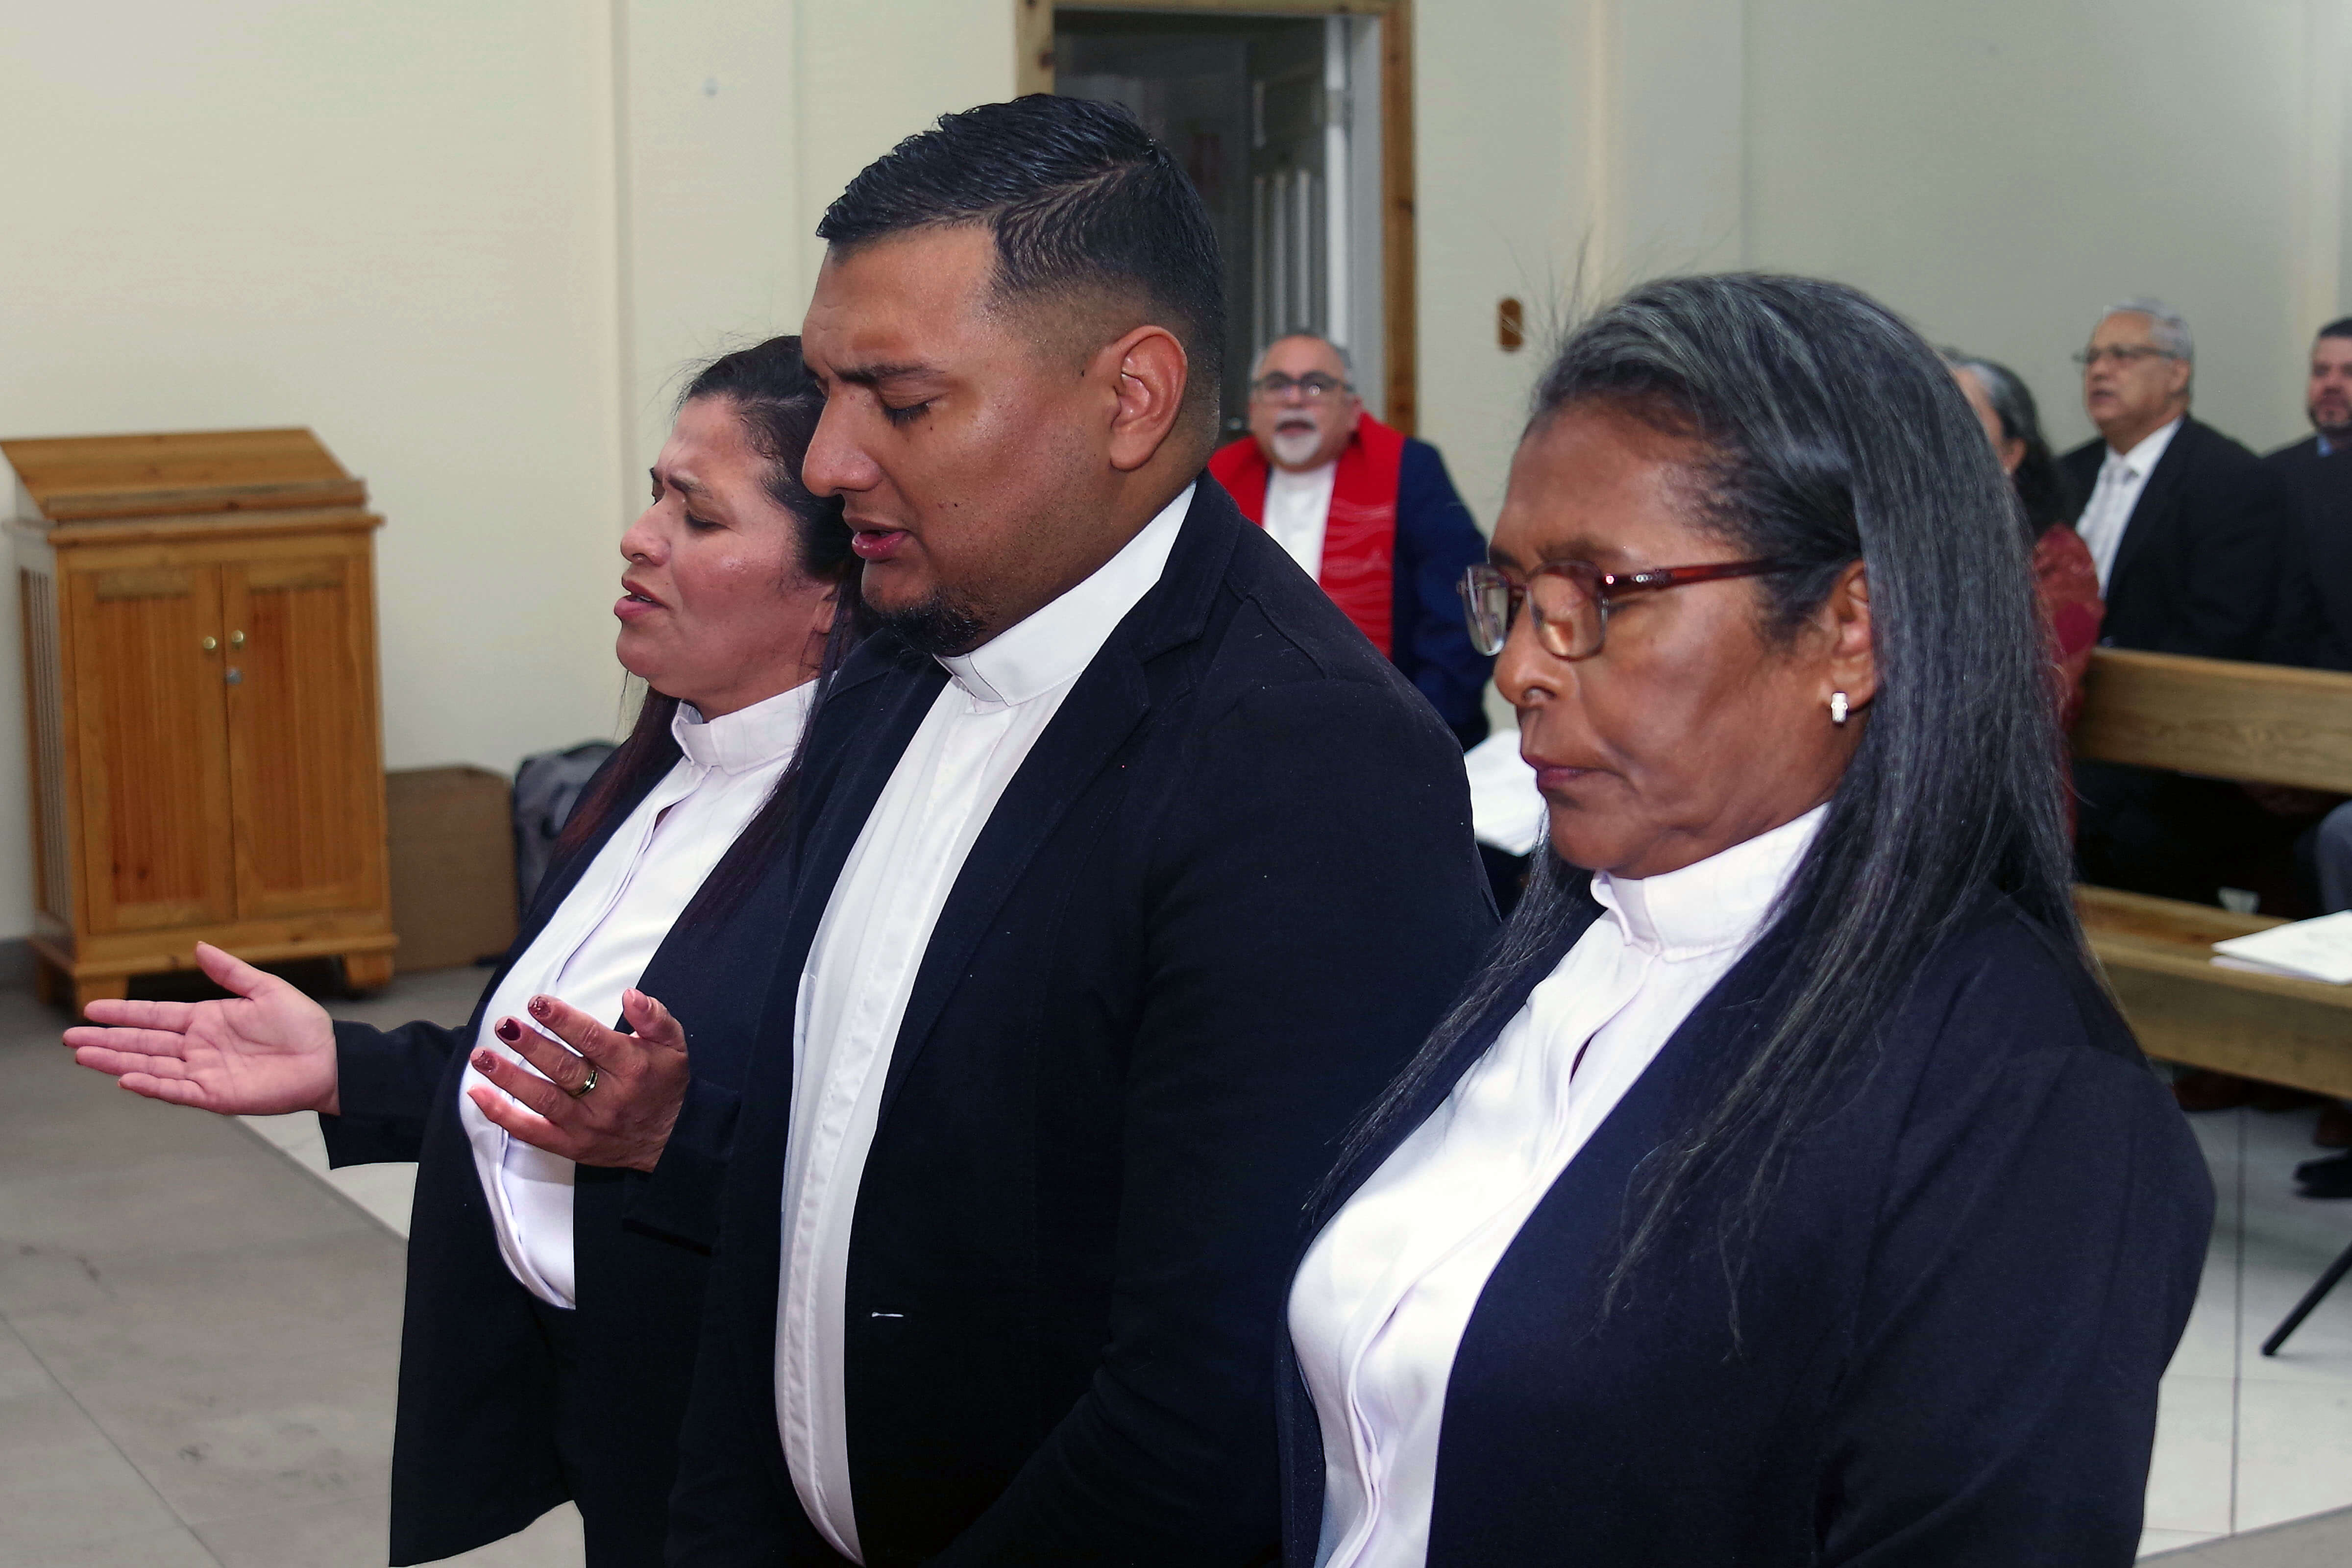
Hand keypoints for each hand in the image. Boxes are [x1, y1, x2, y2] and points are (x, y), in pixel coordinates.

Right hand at [67, 942, 339, 1114]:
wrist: (329, 1059)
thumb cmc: (302, 1025)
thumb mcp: (265, 989)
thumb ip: (229, 972)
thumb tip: (198, 947)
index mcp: (207, 1020)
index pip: (155, 1016)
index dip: (124, 1013)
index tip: (91, 1009)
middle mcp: (199, 1048)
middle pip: (143, 1043)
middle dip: (107, 1040)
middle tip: (70, 1037)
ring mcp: (204, 1073)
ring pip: (151, 1066)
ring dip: (117, 1061)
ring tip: (83, 1054)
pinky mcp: (216, 1096)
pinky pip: (177, 1090)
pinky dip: (152, 1085)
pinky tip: (126, 1078)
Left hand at [466, 988, 688, 1173]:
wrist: (672, 1139)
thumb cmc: (666, 1084)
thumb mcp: (674, 1044)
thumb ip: (654, 1016)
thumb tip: (630, 995)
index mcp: (632, 1067)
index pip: (592, 1039)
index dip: (562, 1019)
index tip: (537, 1003)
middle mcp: (608, 1097)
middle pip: (563, 1069)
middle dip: (530, 1045)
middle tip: (505, 1025)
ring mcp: (586, 1124)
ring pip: (542, 1099)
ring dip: (508, 1077)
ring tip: (482, 1056)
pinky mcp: (571, 1144)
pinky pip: (531, 1132)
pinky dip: (502, 1115)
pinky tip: (478, 1094)